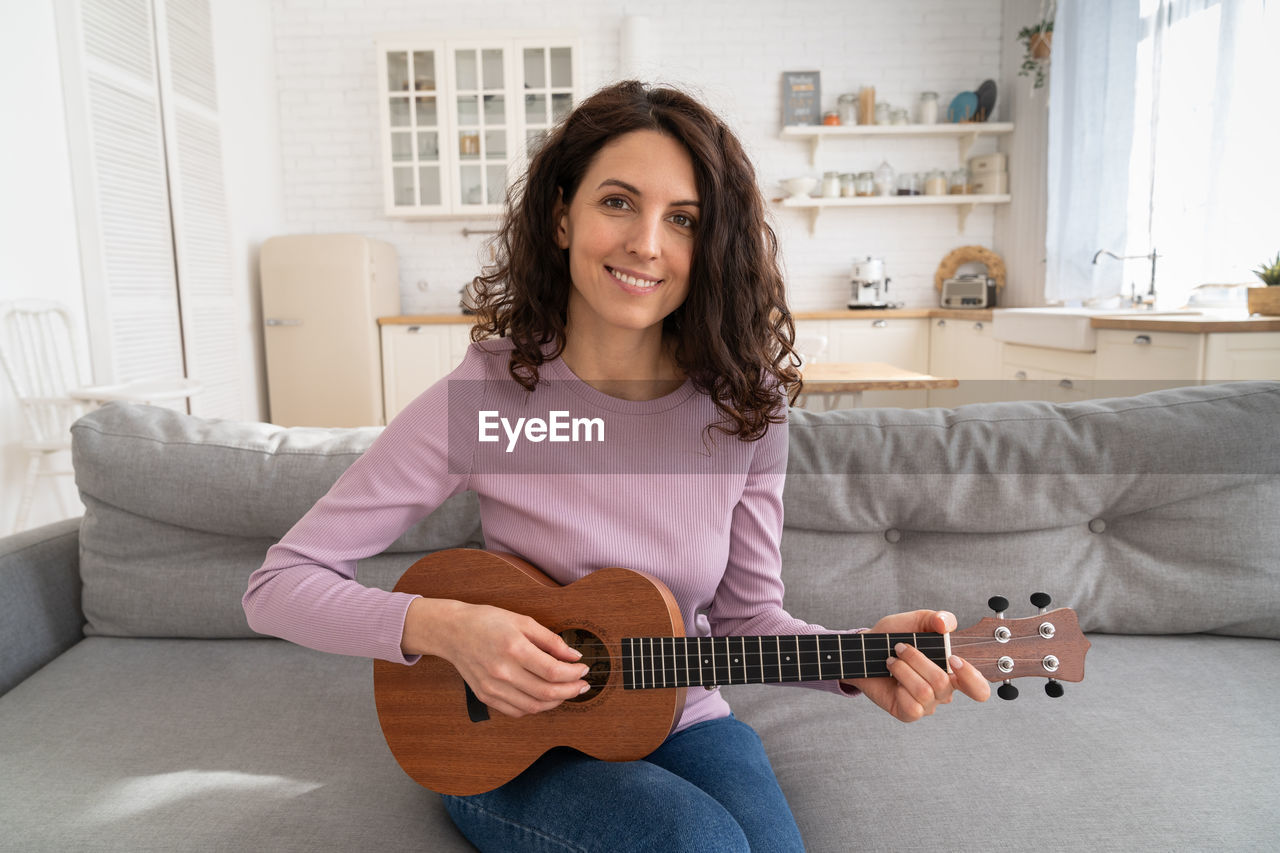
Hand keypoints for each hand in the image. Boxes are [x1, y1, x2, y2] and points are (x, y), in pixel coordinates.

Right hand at [401, 597, 589, 717]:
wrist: (452, 632)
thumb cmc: (488, 621)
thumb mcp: (523, 621)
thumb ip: (551, 640)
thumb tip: (574, 656)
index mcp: (513, 648)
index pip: (553, 671)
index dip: (574, 674)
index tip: (584, 669)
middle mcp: (502, 671)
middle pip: (547, 693)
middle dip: (571, 691)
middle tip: (582, 684)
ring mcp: (493, 688)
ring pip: (534, 706)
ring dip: (556, 701)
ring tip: (566, 691)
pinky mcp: (486, 696)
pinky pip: (517, 711)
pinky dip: (536, 707)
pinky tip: (544, 697)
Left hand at [842, 610, 990, 721]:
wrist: (864, 648)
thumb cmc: (894, 635)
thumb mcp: (916, 620)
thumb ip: (937, 617)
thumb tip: (946, 624)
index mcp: (953, 671)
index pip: (978, 688)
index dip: (971, 677)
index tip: (953, 658)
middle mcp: (943, 691)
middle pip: (943, 682)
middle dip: (917, 659)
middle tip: (901, 647)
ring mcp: (927, 704)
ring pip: (924, 691)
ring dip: (903, 669)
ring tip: (892, 660)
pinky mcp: (909, 713)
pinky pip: (912, 706)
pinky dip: (898, 684)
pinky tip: (891, 677)